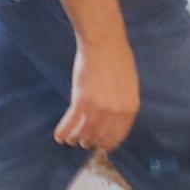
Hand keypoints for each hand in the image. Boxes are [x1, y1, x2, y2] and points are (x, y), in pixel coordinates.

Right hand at [53, 39, 140, 155]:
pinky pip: (71, 123)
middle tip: (83, 142)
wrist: (104, 42)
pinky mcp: (82, 101)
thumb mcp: (129, 85)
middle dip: (90, 142)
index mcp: (130, 108)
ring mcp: (99, 107)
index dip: (107, 144)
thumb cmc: (117, 59)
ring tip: (70, 139)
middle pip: (100, 137)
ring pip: (84, 133)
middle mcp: (116, 111)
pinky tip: (59, 136)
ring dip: (76, 138)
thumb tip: (115, 120)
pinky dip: (63, 131)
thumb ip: (123, 104)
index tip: (100, 147)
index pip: (118, 136)